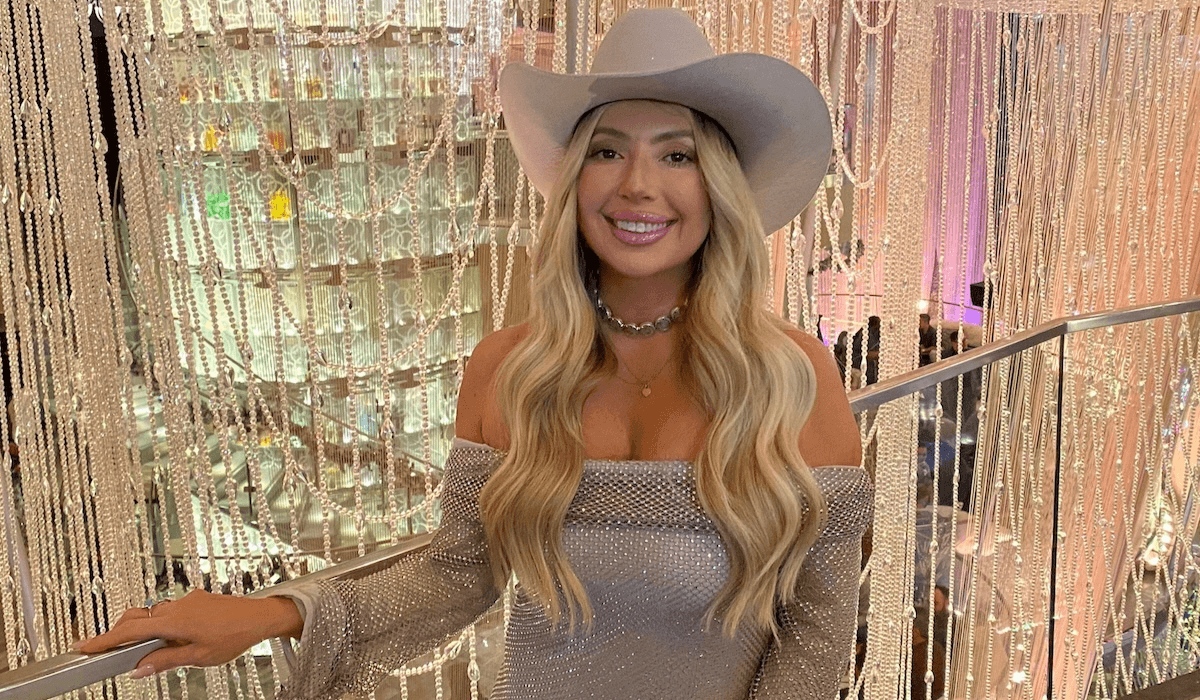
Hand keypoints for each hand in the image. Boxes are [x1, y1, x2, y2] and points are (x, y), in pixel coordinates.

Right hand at [74, 590, 302, 678]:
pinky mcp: (196, 599)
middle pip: (137, 618)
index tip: (84, 647)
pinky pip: (171, 610)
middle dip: (120, 633)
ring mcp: (187, 600)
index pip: (130, 630)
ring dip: (145, 629)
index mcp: (174, 620)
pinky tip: (174, 638)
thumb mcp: (198, 656)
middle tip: (109, 650)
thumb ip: (165, 661)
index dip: (105, 639)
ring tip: (147, 650)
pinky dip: (163, 623)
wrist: (262, 616)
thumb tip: (138, 669)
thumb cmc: (235, 636)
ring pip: (154, 613)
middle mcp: (177, 605)